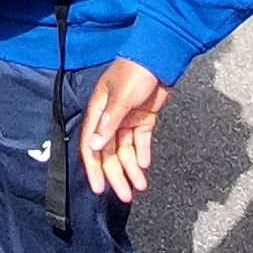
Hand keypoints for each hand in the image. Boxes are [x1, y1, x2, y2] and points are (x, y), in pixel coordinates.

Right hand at [81, 57, 170, 201]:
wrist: (160, 56)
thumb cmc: (136, 71)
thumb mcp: (121, 97)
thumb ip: (109, 123)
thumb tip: (94, 146)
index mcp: (99, 112)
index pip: (92, 146)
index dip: (95, 168)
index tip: (100, 188)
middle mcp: (110, 118)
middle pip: (110, 153)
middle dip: (117, 175)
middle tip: (126, 196)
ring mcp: (127, 119)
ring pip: (126, 150)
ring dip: (131, 169)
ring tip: (139, 187)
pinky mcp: (143, 118)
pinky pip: (140, 141)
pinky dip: (142, 153)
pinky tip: (144, 166)